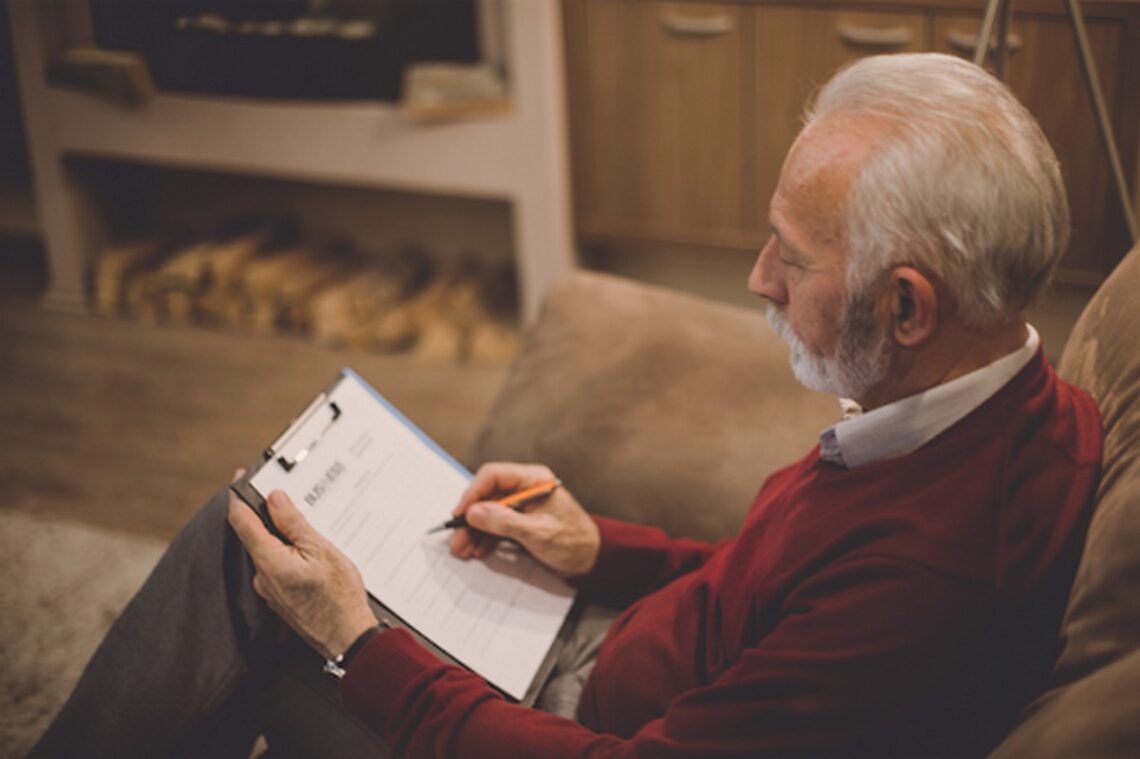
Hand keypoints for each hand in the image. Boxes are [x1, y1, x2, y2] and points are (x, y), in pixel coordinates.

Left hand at [227, 475, 376, 659]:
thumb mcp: (320, 549)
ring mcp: (268, 589)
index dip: (239, 496)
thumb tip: (274, 499)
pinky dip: (287, 555)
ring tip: (310, 535)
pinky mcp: (278, 598)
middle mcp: (261, 576)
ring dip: (282, 537)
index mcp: (268, 560)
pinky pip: (276, 567)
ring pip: (267, 551)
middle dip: (268, 516)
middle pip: (254, 535)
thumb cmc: (339, 596)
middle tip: (288, 501)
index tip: (242, 479)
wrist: (347, 636)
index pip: (241, 520)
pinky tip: (310, 556)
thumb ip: (293, 523)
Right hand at [449, 462, 599, 578]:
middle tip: (457, 539)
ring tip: (463, 549)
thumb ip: (505, 522)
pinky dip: (485, 536)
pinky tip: (478, 550)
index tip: (461, 514)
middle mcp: (525, 488)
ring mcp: (522, 505)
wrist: (591, 560)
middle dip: (471, 518)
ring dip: (474, 530)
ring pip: (488, 511)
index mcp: (534, 480)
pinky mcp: (520, 521)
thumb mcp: (538, 533)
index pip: (494, 476)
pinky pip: (496, 524)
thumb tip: (473, 512)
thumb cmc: (573, 542)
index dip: (474, 493)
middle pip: (487, 495)